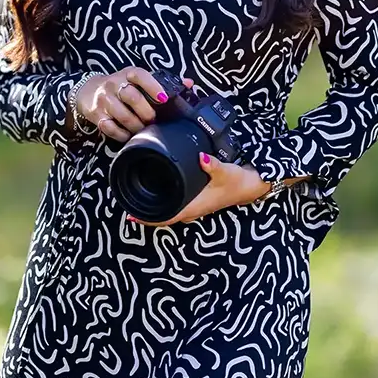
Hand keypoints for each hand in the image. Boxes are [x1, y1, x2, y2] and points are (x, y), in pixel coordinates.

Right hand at [74, 67, 193, 142]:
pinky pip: (110, 127)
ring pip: (122, 114)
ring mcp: (104, 99)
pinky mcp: (96, 114)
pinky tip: (129, 135)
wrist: (88, 90)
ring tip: (144, 130)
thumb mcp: (137, 79)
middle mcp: (115, 84)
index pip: (140, 75)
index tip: (164, 99)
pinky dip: (121, 134)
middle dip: (146, 112)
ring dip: (136, 126)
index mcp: (128, 73)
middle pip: (132, 97)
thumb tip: (189, 84)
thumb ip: (161, 82)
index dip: (153, 86)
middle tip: (153, 120)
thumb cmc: (120, 85)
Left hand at [127, 154, 269, 226]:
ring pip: (168, 210)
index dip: (147, 219)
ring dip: (153, 206)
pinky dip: (164, 200)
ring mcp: (194, 206)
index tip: (130, 215)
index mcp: (193, 207)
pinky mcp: (196, 200)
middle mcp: (191, 210)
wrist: (250, 186)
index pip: (165, 218)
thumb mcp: (225, 172)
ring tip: (136, 196)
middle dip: (144, 212)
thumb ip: (213, 165)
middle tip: (126, 201)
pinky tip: (158, 189)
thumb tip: (201, 158)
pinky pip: (175, 203)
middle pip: (162, 216)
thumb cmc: (237, 182)